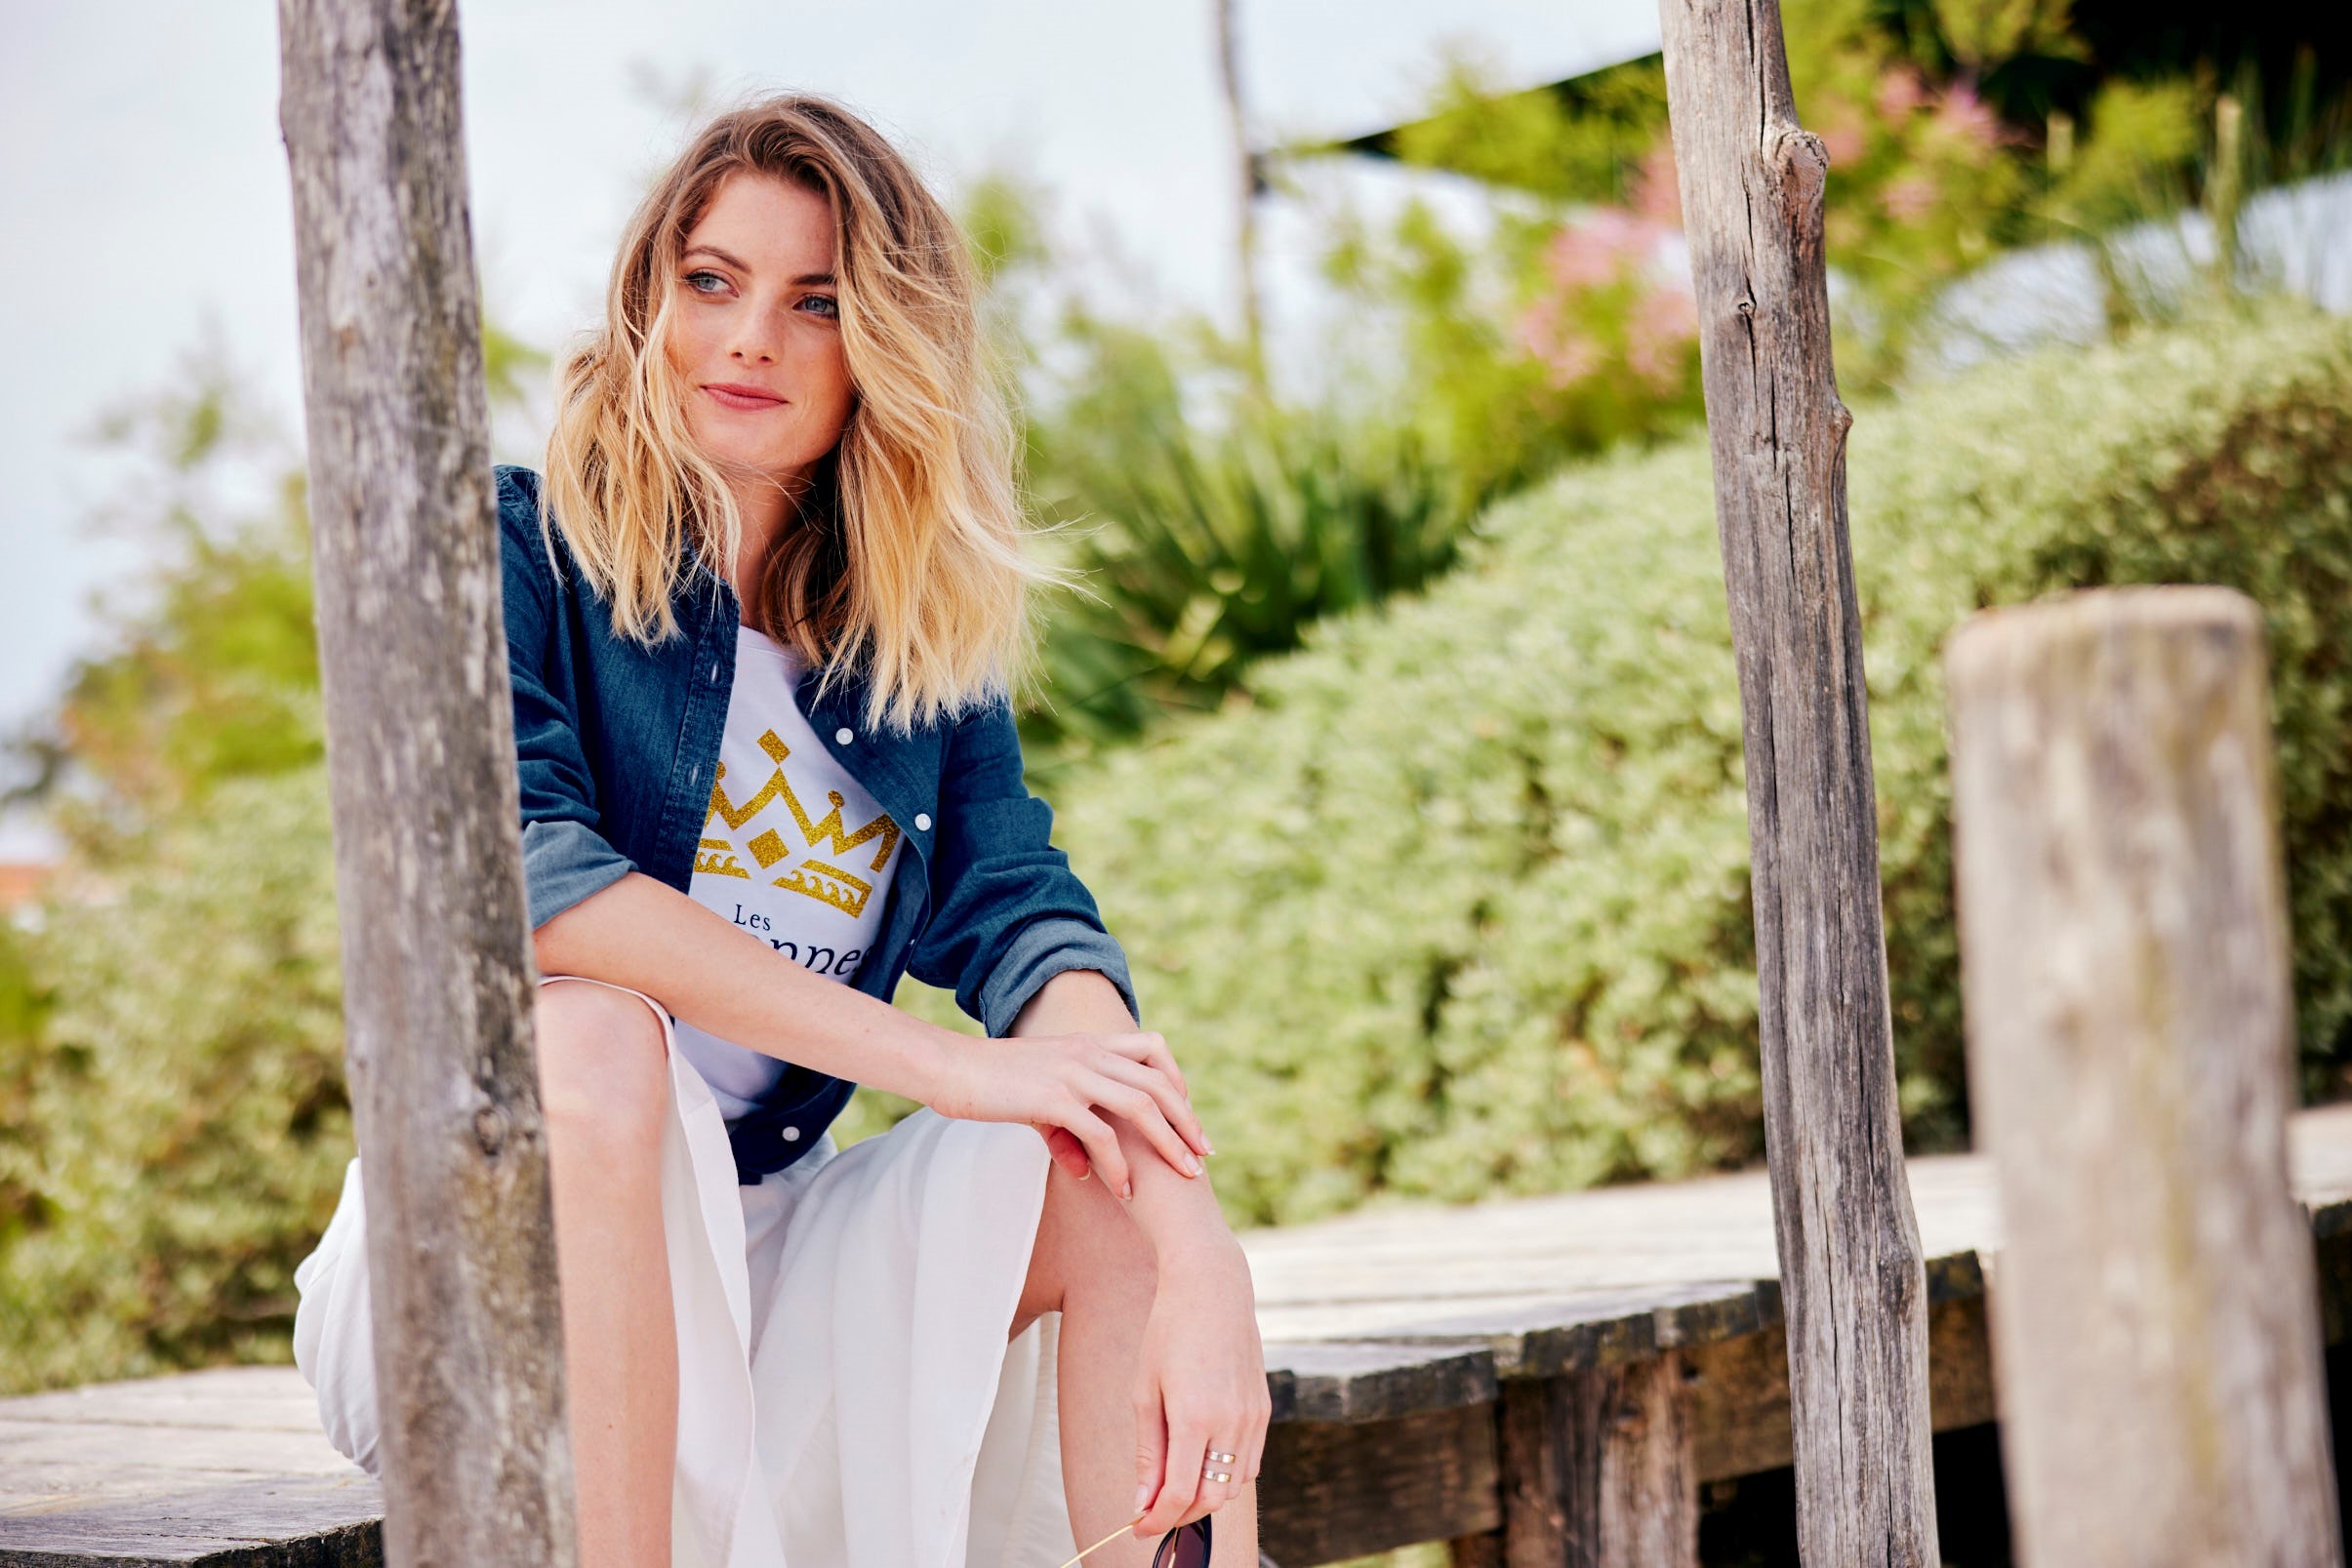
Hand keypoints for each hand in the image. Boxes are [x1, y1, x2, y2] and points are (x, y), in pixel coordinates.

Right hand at [925, 1029, 1208, 1198]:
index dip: (1176, 1081)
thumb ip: (1066, 1131)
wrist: (950, 1069)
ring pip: (1141, 1105)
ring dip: (1167, 1143)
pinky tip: (1125, 1189)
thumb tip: (1086, 1169)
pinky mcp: (1054, 1098)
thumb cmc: (990, 1084)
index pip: (1153, 1047)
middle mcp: (1089, 1052)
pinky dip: (1118, 1164)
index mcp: (1089, 1043)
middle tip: (1203, 1156)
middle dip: (1186, 1121)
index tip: (1186, 1118)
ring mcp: (1073, 1072)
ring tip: (1183, 1175)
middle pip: (1158, 1082)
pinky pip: (1100, 1133)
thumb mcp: (1037, 1103)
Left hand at [1131, 1243, 1270, 1535]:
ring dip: (1205, 1495)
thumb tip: (1144, 1502)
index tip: (1138, 1526)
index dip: (1158, 1519)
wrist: (1213, 1288)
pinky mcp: (1263, 1409)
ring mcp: (1253, 1417)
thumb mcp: (1145, 1391)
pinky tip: (1202, 1459)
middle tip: (1155, 1509)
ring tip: (1175, 1483)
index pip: (1181, 1493)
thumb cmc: (1168, 1333)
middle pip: (1213, 1499)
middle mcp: (1232, 1421)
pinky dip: (1226, 1473)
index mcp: (1196, 1416)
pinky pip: (1250, 1461)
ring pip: (1235, 1485)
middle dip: (1183, 1514)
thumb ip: (1149, 1452)